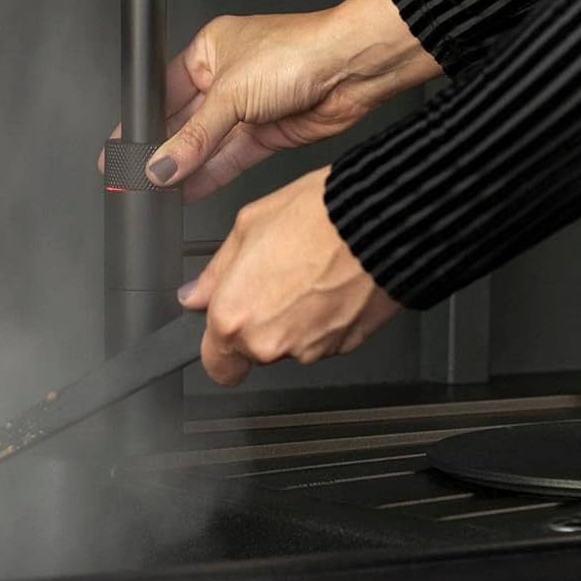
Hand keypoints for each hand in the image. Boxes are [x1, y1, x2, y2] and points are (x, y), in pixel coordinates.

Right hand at [100, 0, 440, 202]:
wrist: (351, 67)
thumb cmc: (298, 51)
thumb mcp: (230, 93)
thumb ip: (193, 137)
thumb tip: (161, 164)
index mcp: (210, 50)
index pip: (163, 92)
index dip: (141, 121)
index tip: (122, 150)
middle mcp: (227, 78)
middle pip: (184, 122)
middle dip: (162, 151)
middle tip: (136, 177)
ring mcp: (248, 108)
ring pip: (207, 145)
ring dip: (186, 168)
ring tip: (158, 190)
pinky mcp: (267, 134)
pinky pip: (230, 159)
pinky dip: (210, 175)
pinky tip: (189, 189)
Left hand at [181, 167, 399, 385]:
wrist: (384, 219)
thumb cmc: (318, 216)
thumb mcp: (248, 226)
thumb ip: (216, 271)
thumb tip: (196, 294)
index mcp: (235, 316)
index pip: (217, 364)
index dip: (220, 349)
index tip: (226, 330)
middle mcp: (270, 343)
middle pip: (255, 351)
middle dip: (260, 324)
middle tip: (276, 280)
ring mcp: (311, 348)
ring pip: (291, 345)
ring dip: (295, 321)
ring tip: (308, 275)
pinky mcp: (347, 345)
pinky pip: (324, 339)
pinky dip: (324, 319)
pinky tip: (330, 283)